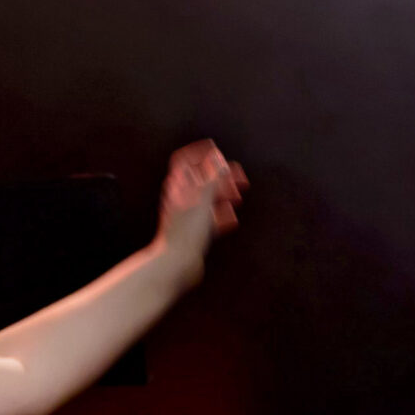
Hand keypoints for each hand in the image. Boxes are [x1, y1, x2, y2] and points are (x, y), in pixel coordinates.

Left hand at [156, 140, 245, 273]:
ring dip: (222, 195)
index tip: (215, 149)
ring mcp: (185, 217)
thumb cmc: (186, 232)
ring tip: (238, 194)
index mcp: (178, 188)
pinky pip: (209, 220)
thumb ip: (211, 179)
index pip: (184, 161)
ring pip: (206, 200)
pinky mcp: (192, 233)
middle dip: (218, 175)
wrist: (176, 265)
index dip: (199, 153)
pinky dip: (221, 216)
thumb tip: (218, 160)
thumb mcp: (202, 200)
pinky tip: (231, 218)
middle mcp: (179, 200)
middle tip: (237, 175)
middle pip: (199, 180)